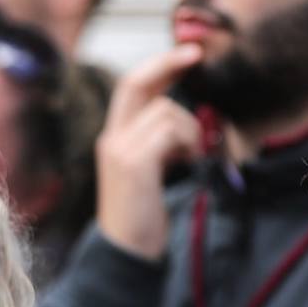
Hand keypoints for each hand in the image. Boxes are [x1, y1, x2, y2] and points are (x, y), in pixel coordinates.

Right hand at [95, 44, 204, 258]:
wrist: (126, 253)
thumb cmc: (142, 217)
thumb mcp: (151, 173)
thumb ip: (161, 145)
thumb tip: (190, 124)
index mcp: (114, 139)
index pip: (132, 87)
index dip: (159, 65)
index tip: (189, 54)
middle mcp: (111, 139)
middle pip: (136, 83)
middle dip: (168, 63)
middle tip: (196, 53)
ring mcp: (119, 150)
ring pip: (165, 111)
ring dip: (190, 130)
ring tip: (191, 157)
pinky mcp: (133, 164)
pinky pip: (169, 131)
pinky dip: (187, 142)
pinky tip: (188, 162)